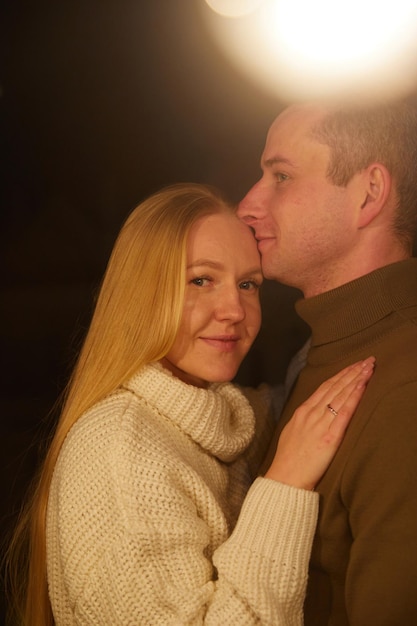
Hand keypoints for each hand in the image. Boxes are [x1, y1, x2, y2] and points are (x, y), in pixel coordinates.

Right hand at [264, 357, 374, 489]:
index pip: (325, 387)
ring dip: (357, 379)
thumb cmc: (288, 459)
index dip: (341, 374)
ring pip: (341, 395)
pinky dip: (354, 398)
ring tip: (369, 368)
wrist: (285, 478)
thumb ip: (304, 418)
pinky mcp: (330, 437)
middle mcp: (312, 413)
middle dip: (353, 371)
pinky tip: (362, 386)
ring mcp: (320, 424)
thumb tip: (314, 410)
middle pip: (336, 387)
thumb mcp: (292, 431)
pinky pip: (344, 413)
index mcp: (303, 411)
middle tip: (368, 360)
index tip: (354, 365)